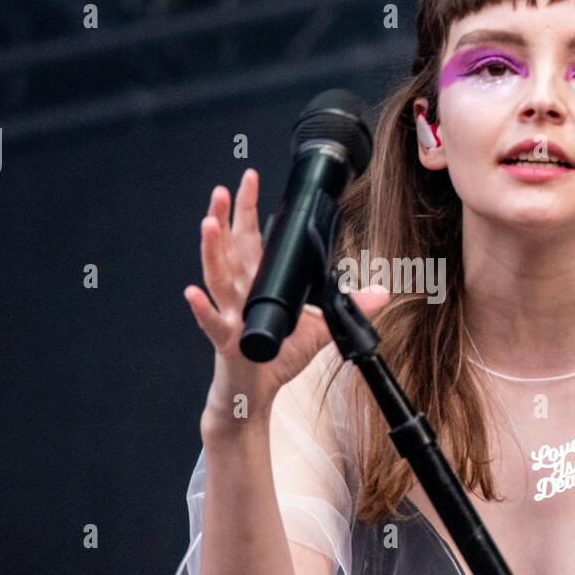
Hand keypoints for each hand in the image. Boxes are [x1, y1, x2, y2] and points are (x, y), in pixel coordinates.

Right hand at [185, 168, 389, 422]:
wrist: (254, 395)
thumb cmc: (276, 359)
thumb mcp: (318, 329)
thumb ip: (347, 306)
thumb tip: (381, 292)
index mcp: (257, 283)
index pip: (252, 239)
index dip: (249, 209)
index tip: (250, 179)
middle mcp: (239, 294)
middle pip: (230, 249)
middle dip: (226, 218)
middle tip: (222, 190)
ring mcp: (230, 316)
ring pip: (217, 277)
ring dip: (212, 250)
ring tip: (208, 223)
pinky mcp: (226, 342)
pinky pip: (212, 323)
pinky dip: (202, 309)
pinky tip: (193, 292)